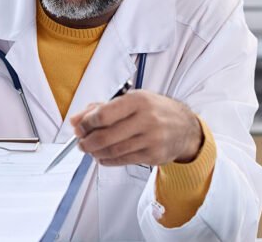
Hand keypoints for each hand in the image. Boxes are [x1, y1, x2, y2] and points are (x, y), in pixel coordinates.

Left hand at [68, 91, 202, 166]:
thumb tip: (76, 120)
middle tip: (81, 143)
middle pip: (106, 136)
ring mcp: (151, 139)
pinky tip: (103, 157)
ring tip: (91, 150)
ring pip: (113, 151)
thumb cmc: (155, 111)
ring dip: (95, 153)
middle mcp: (146, 119)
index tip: (79, 127)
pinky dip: (108, 160)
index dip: (86, 123)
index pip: (103, 114)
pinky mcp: (153, 155)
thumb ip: (101, 108)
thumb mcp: (131, 100)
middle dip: (87, 142)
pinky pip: (123, 160)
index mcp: (138, 100)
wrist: (185, 127)